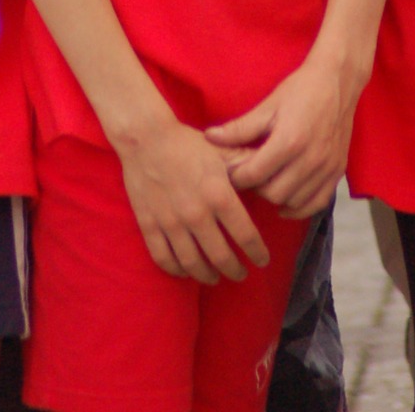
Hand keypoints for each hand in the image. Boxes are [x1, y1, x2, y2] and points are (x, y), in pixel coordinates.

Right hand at [117, 113, 271, 283]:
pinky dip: (177, 270)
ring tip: (215, 277)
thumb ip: (246, 168)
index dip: (258, 253)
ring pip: (193, 264)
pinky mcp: (149, 225)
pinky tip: (185, 271)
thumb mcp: (222, 151)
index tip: (262, 260)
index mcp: (218, 195)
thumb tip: (269, 179)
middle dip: (235, 271)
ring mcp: (171, 222)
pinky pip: (164, 259)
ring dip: (208, 276)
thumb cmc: (187, 143)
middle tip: (241, 274)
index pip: (246, 236)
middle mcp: (197, 214)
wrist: (145, 137)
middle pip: (221, 257)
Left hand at [206, 47, 366, 218]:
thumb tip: (209, 138)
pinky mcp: (337, 172)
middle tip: (248, 176)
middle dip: (255, 188)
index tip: (230, 171)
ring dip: (276, 197)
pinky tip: (286, 200)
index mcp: (288, 141)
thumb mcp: (268, 105)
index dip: (236, 177)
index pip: (254, 174)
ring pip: (293, 202)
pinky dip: (299, 207)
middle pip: (272, 193)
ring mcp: (326, 169)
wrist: (338, 81)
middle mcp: (309, 160)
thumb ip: (240, 128)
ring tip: (266, 181)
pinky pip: (316, 204)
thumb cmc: (300, 89)